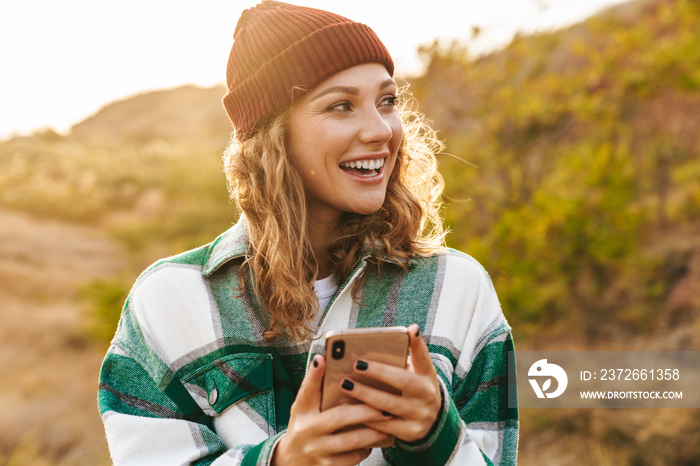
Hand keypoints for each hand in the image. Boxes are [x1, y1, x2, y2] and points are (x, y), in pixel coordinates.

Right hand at [272, 355, 392, 465]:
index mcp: (301, 411)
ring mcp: (317, 451)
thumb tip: (322, 358)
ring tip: (388, 422)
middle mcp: (307, 430)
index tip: (323, 358)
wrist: (290, 462)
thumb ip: (314, 387)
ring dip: (373, 431)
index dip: (314, 374)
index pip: (307, 390)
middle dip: (365, 411)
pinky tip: (373, 442)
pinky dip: (365, 449)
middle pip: (339, 417)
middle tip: (385, 405)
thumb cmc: (304, 427)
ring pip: (351, 440)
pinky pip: (352, 458)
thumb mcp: (304, 407)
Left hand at [339, 324, 441, 442]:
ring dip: (365, 395)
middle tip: (356, 364)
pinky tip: (347, 408)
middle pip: (403, 382)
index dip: (419, 344)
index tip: (412, 329)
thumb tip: (395, 334)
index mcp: (428, 376)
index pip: (424, 357)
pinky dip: (364, 416)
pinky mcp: (410, 433)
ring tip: (345, 384)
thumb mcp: (415, 371)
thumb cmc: (413, 388)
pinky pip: (383, 425)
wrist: (430, 422)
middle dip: (379, 373)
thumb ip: (405, 355)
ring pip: (389, 405)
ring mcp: (420, 416)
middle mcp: (428, 396)